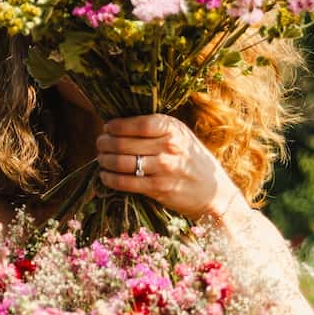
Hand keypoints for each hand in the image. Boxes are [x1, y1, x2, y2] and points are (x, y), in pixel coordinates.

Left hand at [96, 114, 241, 221]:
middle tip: (100, 144)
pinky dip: (109, 178)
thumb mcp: (181, 136)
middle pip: (123, 143)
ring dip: (104, 160)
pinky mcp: (158, 188)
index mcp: (173, 129)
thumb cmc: (191, 160)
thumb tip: (118, 123)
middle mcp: (168, 146)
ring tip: (101, 159)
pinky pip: (124, 182)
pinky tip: (105, 175)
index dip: (116, 126)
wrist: (213, 191)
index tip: (107, 128)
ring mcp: (163, 168)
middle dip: (105, 143)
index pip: (136, 124)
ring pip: (120, 162)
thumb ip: (156, 129)